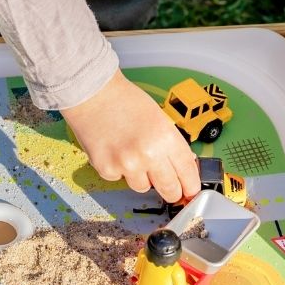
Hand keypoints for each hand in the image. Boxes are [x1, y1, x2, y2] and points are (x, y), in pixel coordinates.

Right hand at [61, 71, 200, 201]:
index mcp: (166, 138)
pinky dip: (120, 170)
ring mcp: (127, 165)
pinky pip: (121, 179)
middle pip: (170, 190)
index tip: (191, 190)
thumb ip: (172, 144)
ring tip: (134, 155)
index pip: (188, 173)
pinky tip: (116, 151)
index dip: (191, 185)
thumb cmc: (126, 101)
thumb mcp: (160, 119)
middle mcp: (149, 154)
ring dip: (143, 177)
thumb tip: (184, 165)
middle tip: (172, 189)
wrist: (93, 94)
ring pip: (144, 188)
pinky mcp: (107, 170)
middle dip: (173, 191)